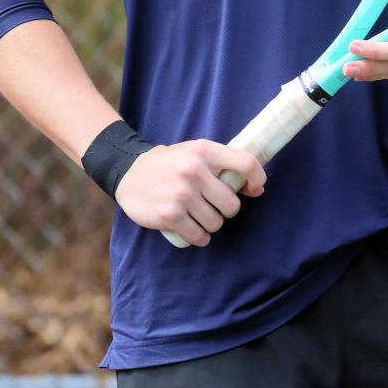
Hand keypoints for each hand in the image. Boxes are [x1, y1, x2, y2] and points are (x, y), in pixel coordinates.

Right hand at [114, 140, 265, 247]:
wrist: (130, 173)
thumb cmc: (171, 164)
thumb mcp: (196, 153)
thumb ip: (225, 165)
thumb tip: (258, 189)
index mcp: (204, 151)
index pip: (246, 163)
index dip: (257, 177)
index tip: (255, 187)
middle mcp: (194, 171)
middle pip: (232, 204)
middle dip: (225, 209)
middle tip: (212, 204)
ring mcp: (182, 194)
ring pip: (216, 223)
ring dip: (210, 224)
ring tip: (197, 214)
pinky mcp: (170, 215)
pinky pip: (199, 236)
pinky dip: (199, 237)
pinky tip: (191, 227)